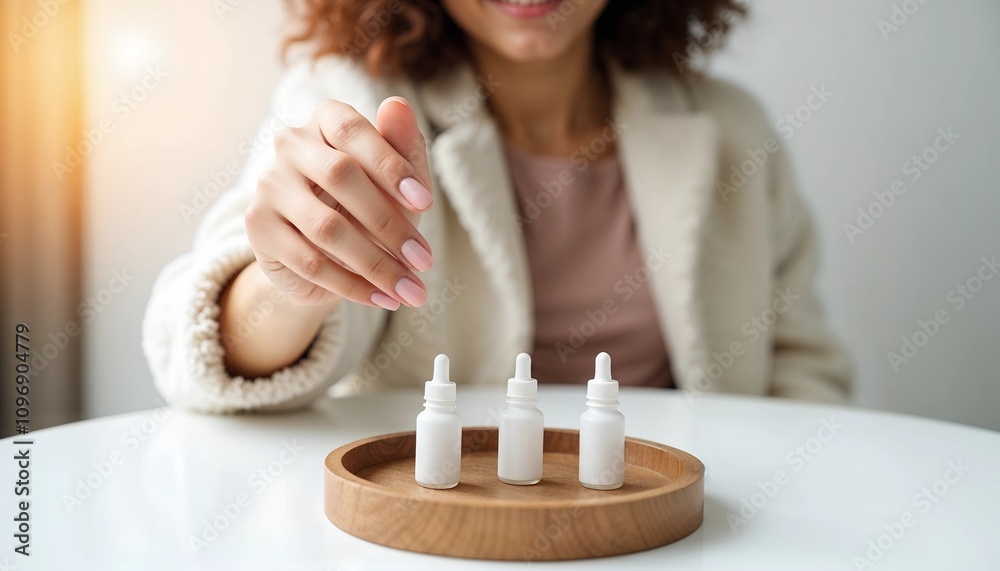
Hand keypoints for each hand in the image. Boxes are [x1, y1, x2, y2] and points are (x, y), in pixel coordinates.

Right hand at [246, 96, 434, 310]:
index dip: (390, 164)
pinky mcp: (258, 227)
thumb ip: (403, 148)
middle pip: (340, 176)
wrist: (329, 258)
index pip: (353, 129)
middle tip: (424, 260)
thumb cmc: (372, 208)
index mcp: (325, 120)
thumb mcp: (398, 182)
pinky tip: (383, 299)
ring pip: (326, 227)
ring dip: (376, 264)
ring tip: (411, 290)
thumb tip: (399, 105)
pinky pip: (310, 262)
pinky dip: (352, 285)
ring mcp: (269, 185)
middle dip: (389, 223)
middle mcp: (290, 144)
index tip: (425, 203)